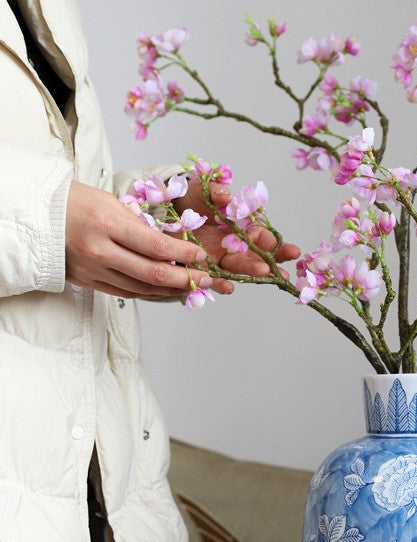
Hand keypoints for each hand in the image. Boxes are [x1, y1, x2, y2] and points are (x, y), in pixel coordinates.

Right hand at [66, 181, 208, 298]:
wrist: (38, 216)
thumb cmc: (76, 202)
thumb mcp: (111, 202)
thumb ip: (140, 225)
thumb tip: (170, 244)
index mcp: (107, 225)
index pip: (156, 246)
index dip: (183, 254)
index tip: (200, 256)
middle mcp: (100, 251)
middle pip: (152, 274)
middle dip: (184, 278)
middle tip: (206, 280)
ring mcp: (93, 270)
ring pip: (141, 288)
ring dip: (170, 289)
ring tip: (191, 286)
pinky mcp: (88, 282)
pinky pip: (125, 293)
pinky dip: (149, 292)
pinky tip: (165, 289)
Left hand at [173, 180, 299, 292]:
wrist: (166, 211)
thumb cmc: (193, 199)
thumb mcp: (204, 190)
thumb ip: (217, 193)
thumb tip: (226, 197)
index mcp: (241, 227)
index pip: (262, 238)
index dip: (274, 244)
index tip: (287, 249)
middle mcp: (234, 246)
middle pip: (256, 257)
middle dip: (271, 264)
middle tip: (283, 271)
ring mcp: (219, 259)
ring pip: (238, 269)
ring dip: (252, 272)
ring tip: (264, 274)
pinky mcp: (201, 267)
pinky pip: (212, 279)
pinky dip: (220, 284)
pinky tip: (228, 287)